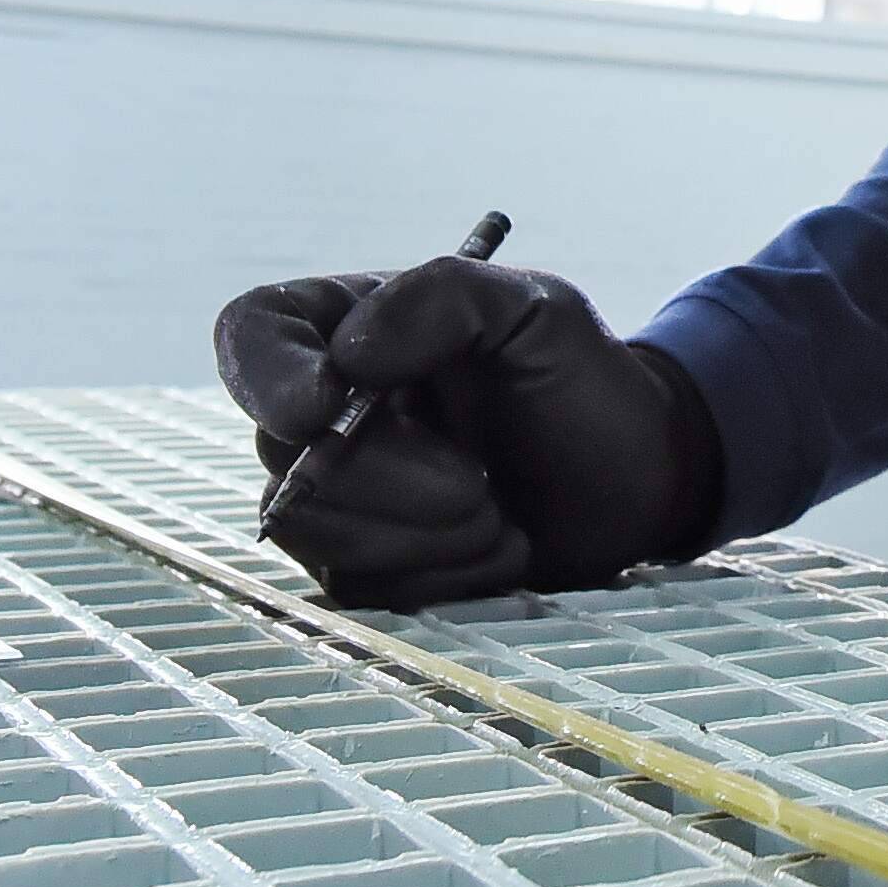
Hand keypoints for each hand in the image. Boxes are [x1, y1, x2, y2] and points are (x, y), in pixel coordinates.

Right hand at [212, 241, 723, 607]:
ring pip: (311, 530)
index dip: (267, 378)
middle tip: (478, 484)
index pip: (253, 335)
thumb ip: (443, 298)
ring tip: (498, 513)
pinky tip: (497, 549)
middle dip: (387, 480)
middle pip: (281, 451)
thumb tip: (349, 356)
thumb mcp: (533, 309)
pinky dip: (438, 575)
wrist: (634, 478)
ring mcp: (338, 492)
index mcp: (348, 326)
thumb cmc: (581, 380)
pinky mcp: (364, 564)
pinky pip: (357, 587)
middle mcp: (325, 409)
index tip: (322, 410)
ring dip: (420, 534)